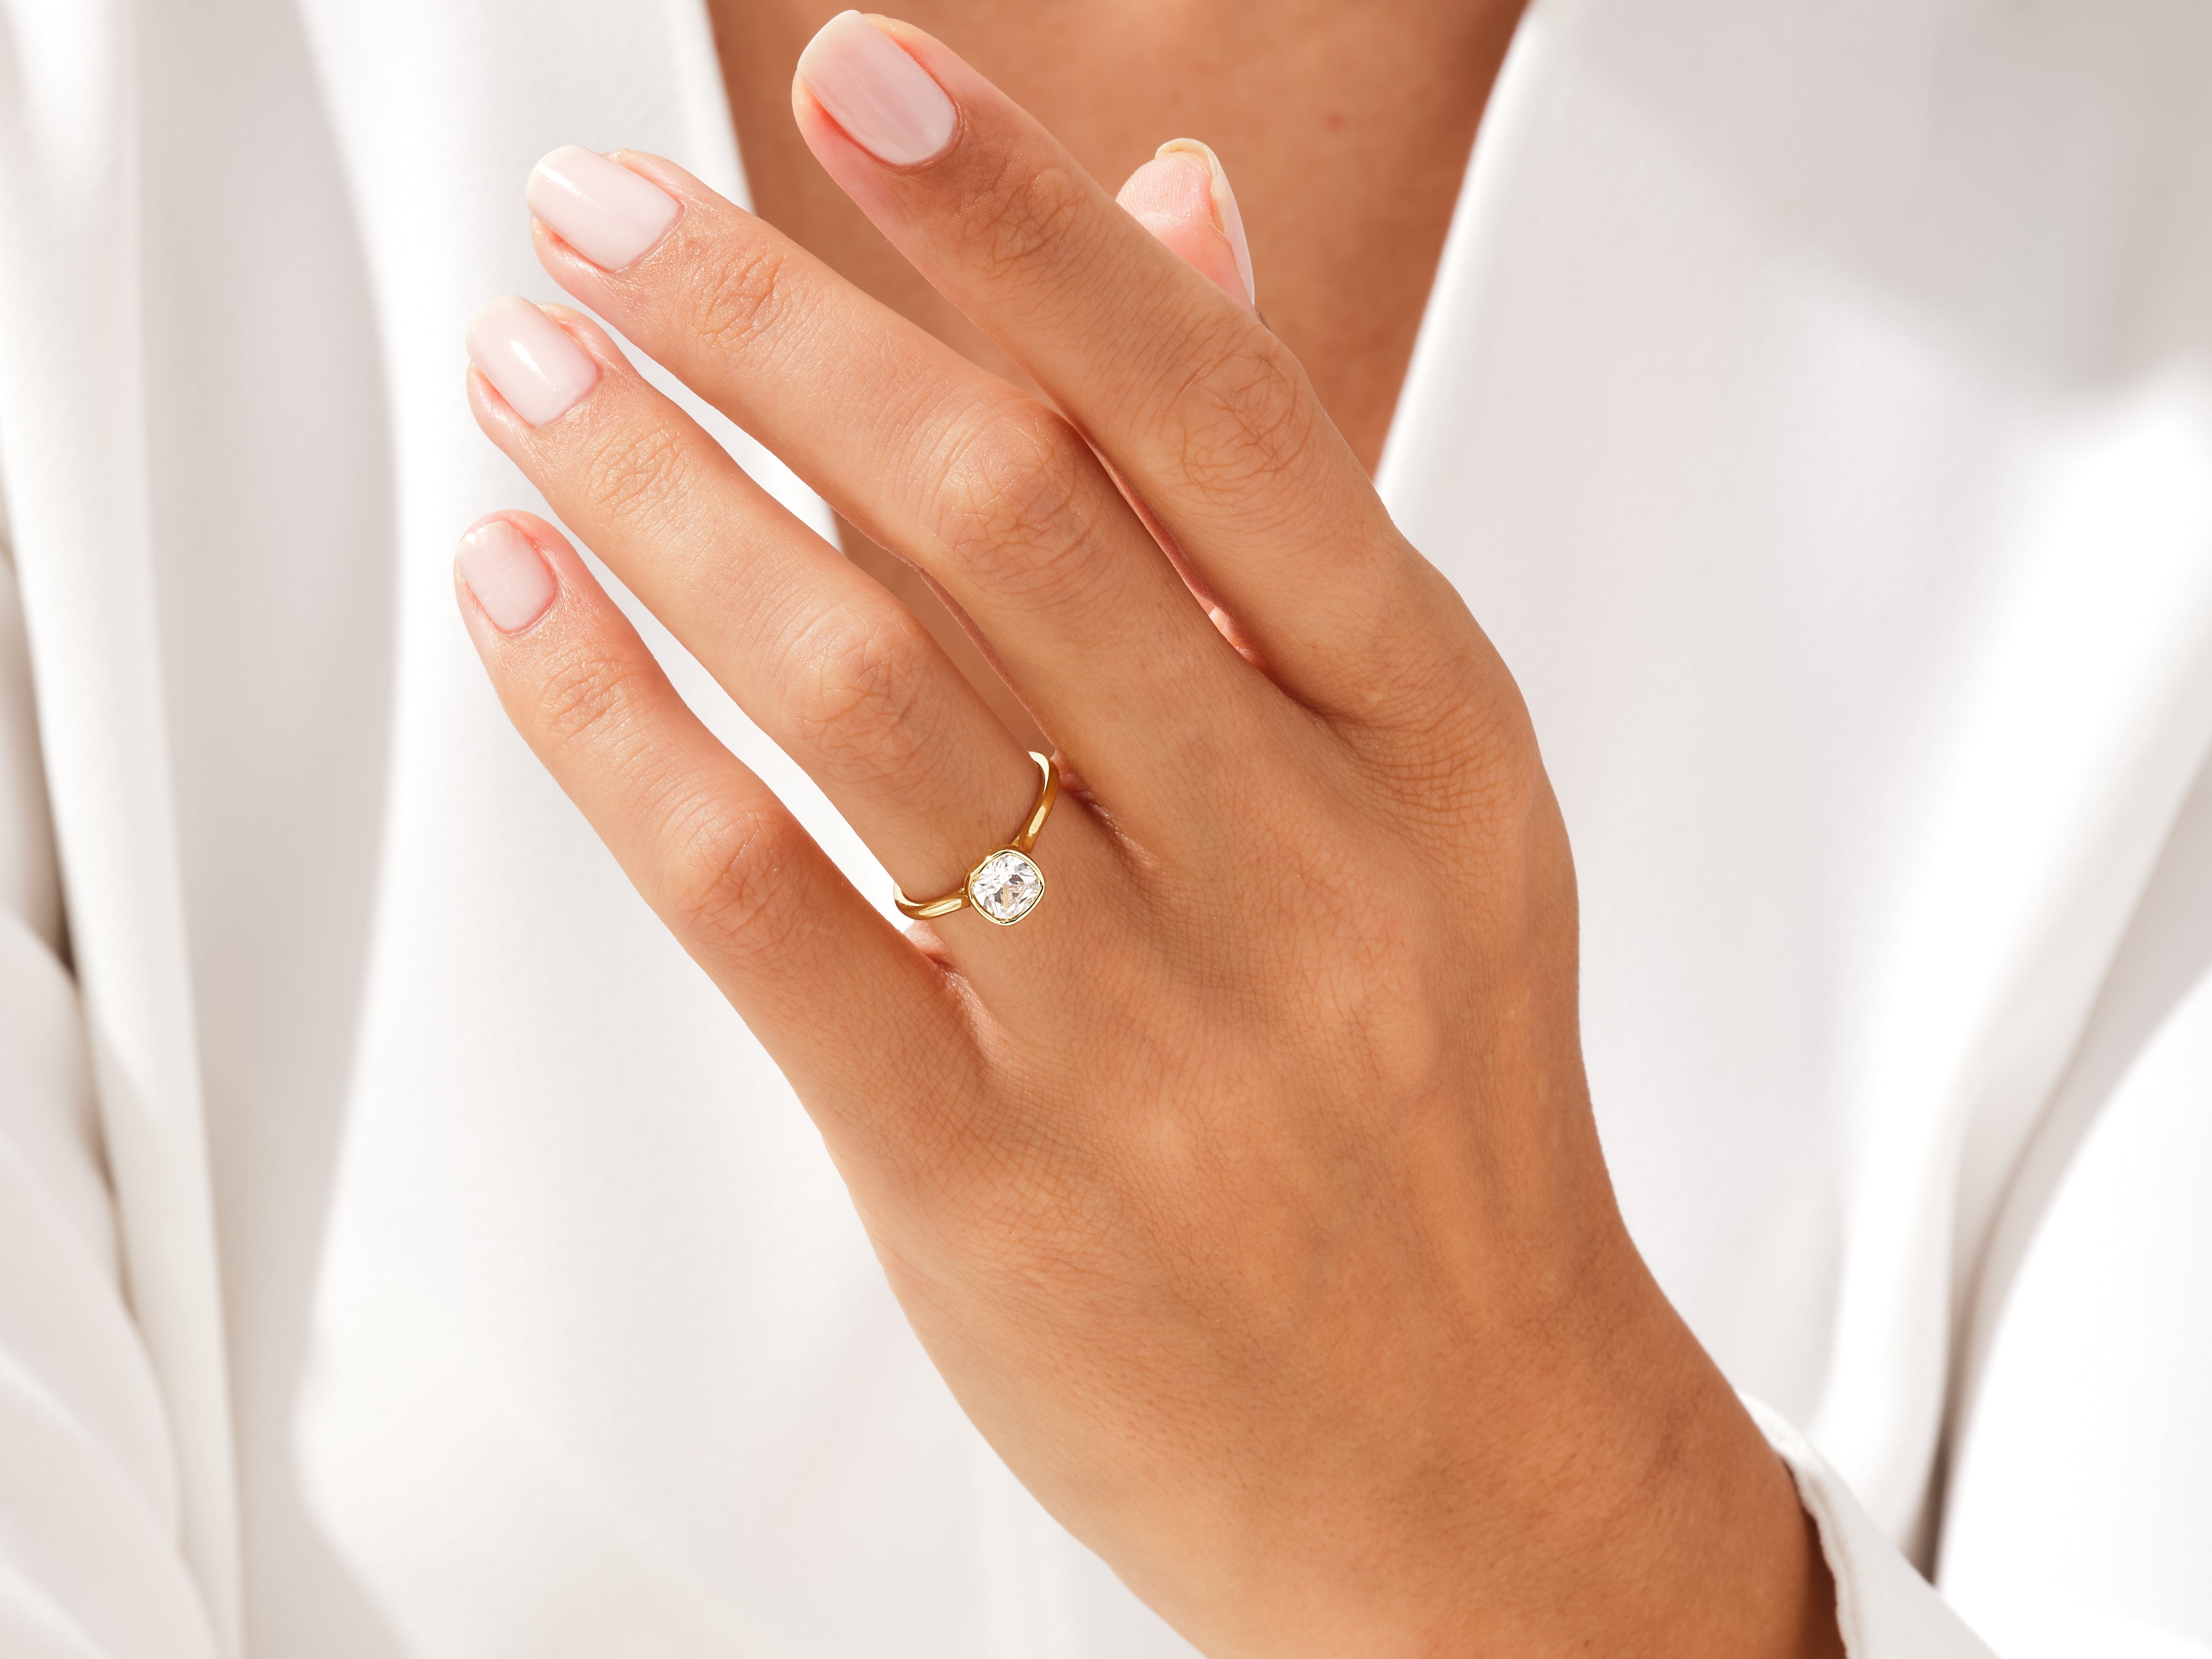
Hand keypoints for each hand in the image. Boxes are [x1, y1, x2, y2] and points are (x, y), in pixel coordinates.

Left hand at [455, 14, 1839, 1655]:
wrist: (1465, 1448)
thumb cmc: (1428, 1103)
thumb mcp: (1420, 793)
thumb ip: (1274, 513)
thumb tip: (1180, 220)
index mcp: (1424, 731)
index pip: (1212, 411)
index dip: (1017, 227)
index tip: (864, 78)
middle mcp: (1300, 857)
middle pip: (1000, 514)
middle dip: (767, 325)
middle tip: (601, 219)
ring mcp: (1149, 1027)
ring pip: (859, 688)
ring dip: (661, 497)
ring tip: (533, 378)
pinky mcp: (990, 1175)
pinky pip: (763, 905)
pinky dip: (617, 728)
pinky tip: (528, 601)